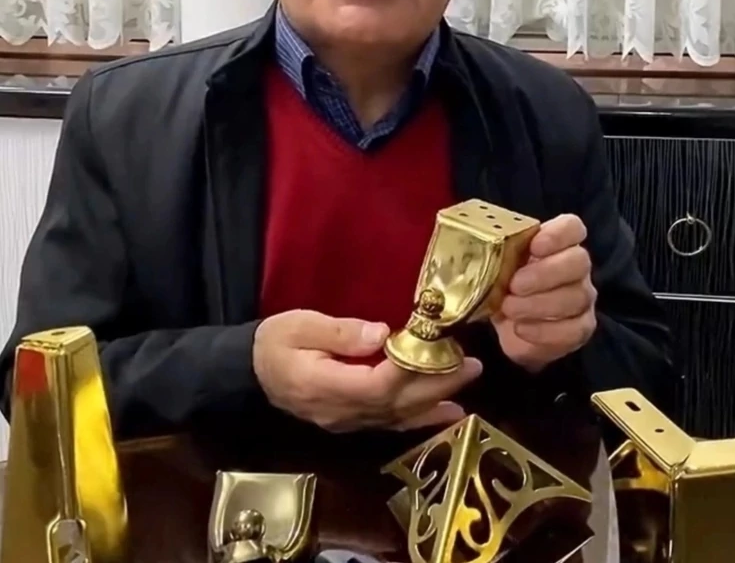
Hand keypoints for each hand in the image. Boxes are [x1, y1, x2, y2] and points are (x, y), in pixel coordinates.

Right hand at [253, 309, 481, 431]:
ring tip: (468, 382)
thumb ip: (340, 332)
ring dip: (436, 399)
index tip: (436, 343)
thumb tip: (381, 334)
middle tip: (472, 364)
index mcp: (327, 386)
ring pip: (399, 416)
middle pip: (397, 402)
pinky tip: (447, 413)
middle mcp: (343, 411)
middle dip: (437, 383)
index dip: (409, 367)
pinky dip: (422, 418)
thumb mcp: (300, 325)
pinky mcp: (352, 421)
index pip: (377, 383)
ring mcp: (348, 421)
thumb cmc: (275, 342)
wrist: (249, 372)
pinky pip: (391, 423)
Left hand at [492, 214, 596, 372]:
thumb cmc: (502, 286)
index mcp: (556, 243)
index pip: (572, 228)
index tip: (535, 245)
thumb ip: (485, 251)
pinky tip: (521, 330)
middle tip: (514, 285)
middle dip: (545, 273)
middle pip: (578, 261)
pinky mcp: (580, 328)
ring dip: (540, 304)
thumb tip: (455, 243)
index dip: (558, 234)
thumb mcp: (492, 265)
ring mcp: (581, 298)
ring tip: (509, 309)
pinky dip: (545, 331)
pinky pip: (573, 330)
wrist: (510, 326)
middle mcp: (575, 267)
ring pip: (576, 297)